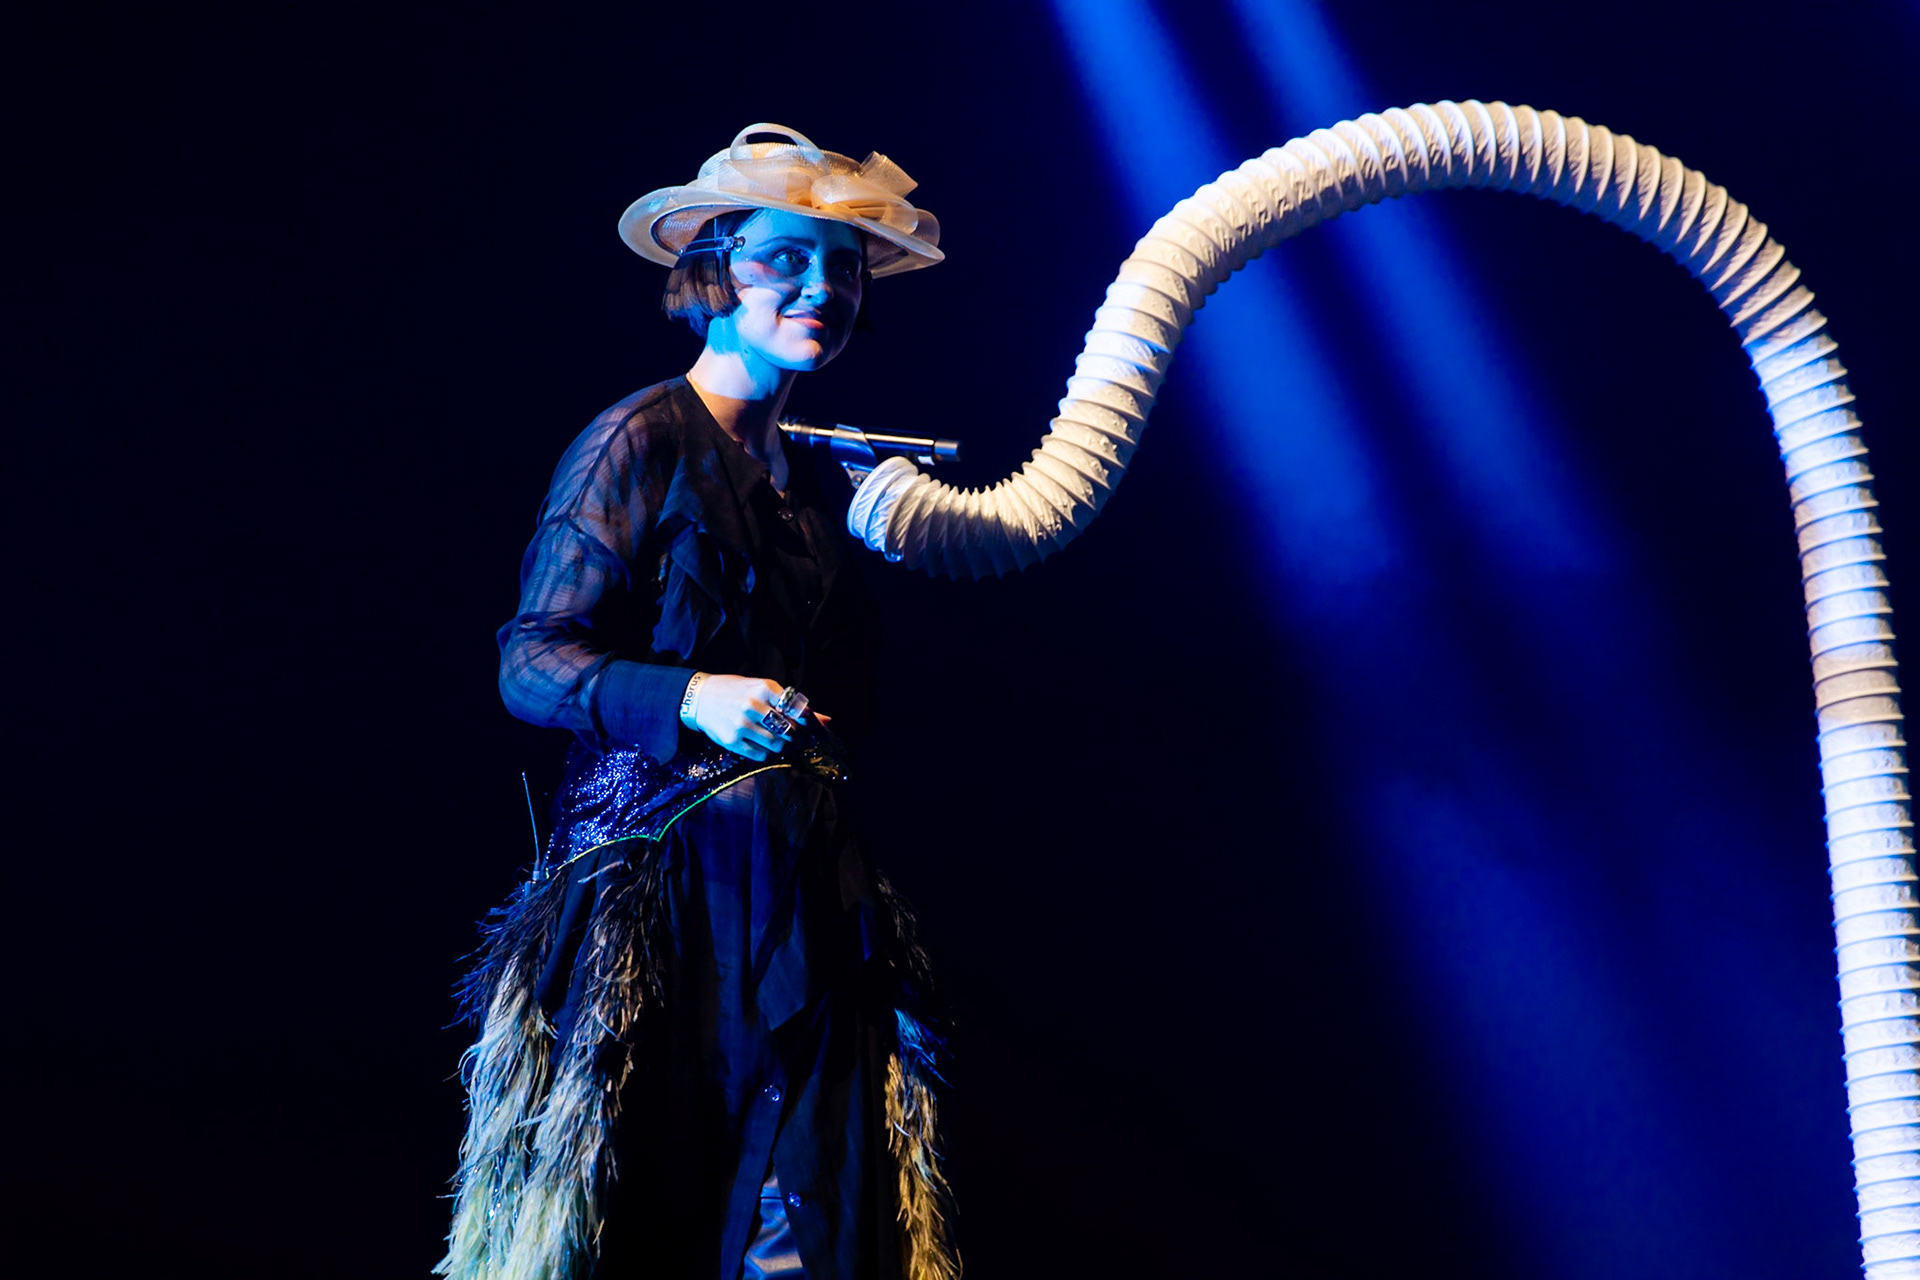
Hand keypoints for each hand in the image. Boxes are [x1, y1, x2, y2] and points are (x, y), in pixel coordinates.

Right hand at [683, 674, 806, 760]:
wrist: (700, 698)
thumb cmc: (736, 691)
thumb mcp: (762, 689)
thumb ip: (793, 705)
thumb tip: (828, 721)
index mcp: (763, 688)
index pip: (797, 710)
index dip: (808, 722)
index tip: (810, 727)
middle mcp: (753, 705)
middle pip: (789, 730)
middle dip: (798, 738)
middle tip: (799, 739)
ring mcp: (741, 724)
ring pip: (777, 745)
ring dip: (784, 747)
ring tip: (781, 742)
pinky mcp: (732, 741)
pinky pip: (760, 755)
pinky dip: (767, 754)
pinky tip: (764, 746)